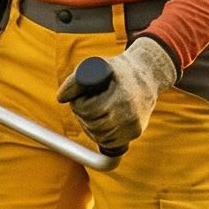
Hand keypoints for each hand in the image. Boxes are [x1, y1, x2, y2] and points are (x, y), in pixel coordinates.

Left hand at [58, 36, 177, 152]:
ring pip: (99, 136)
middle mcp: (130, 115)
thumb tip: (60, 98)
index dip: (79, 103)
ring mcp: (134, 126)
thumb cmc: (116, 71)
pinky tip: (105, 118)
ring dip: (92, 125)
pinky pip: (109, 142)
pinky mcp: (135, 133)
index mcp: (121, 97)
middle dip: (84, 114)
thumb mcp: (96, 66)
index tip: (82, 95)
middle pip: (92, 125)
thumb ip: (76, 80)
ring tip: (97, 109)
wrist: (147, 77)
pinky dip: (102, 133)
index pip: (88, 111)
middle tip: (89, 101)